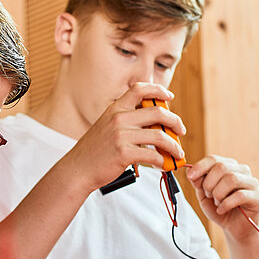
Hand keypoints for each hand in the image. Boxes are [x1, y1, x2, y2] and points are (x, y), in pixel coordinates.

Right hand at [69, 82, 185, 190]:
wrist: (77, 169)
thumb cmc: (94, 151)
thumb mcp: (106, 126)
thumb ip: (125, 120)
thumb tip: (153, 122)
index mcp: (115, 109)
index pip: (139, 89)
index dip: (158, 90)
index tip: (169, 97)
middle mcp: (118, 119)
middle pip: (158, 112)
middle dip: (175, 121)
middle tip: (181, 130)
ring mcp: (121, 136)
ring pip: (159, 136)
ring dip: (173, 145)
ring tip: (177, 152)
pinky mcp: (124, 153)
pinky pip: (152, 155)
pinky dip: (162, 161)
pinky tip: (162, 164)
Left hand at [186, 155, 258, 240]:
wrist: (233, 228)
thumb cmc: (219, 208)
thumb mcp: (203, 195)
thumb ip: (198, 182)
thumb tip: (189, 170)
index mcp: (228, 167)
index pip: (213, 159)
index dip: (200, 166)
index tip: (190, 176)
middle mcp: (242, 171)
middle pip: (222, 167)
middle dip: (209, 183)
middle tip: (208, 195)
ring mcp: (251, 183)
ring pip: (231, 179)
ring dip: (218, 193)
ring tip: (216, 202)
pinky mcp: (257, 196)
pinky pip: (239, 195)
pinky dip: (225, 204)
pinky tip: (222, 210)